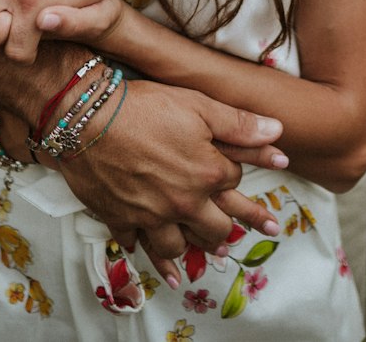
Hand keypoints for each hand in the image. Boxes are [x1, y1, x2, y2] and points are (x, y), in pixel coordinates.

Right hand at [59, 81, 284, 285]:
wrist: (87, 117)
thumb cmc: (144, 106)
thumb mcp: (197, 105)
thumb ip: (238, 124)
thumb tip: (277, 132)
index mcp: (206, 174)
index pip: (233, 184)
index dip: (234, 176)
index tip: (233, 177)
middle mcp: (182, 202)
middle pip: (214, 228)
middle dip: (225, 232)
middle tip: (233, 243)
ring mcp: (151, 215)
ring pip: (178, 246)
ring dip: (189, 252)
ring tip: (200, 260)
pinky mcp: (121, 218)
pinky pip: (138, 245)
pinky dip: (146, 254)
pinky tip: (151, 259)